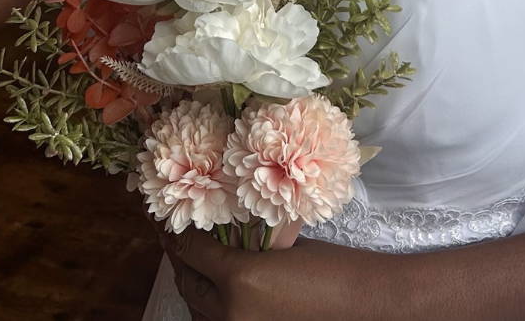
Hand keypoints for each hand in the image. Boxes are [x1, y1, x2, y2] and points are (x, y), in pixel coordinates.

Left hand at [147, 206, 383, 320]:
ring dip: (191, 280)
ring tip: (188, 256)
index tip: (169, 215)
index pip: (193, 250)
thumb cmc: (327, 266)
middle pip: (188, 280)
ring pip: (196, 306)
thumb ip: (245, 242)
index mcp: (240, 280)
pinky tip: (209, 286)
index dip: (178, 231)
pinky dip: (205, 304)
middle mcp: (231, 311)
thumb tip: (219, 232)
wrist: (355, 301)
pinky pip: (213, 320)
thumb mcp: (280, 244)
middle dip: (178, 255)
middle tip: (171, 233)